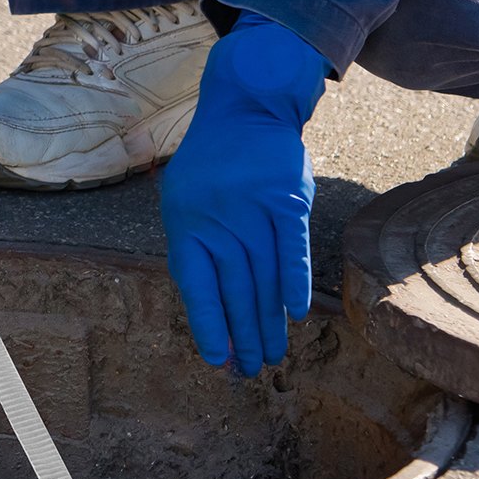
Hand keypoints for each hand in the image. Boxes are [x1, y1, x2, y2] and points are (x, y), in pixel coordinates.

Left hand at [160, 12, 329, 375]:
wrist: (244, 110)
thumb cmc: (212, 164)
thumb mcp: (184, 199)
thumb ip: (195, 247)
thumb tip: (209, 308)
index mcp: (186, 221)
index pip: (195, 283)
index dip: (207, 322)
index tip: (217, 359)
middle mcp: (218, 217)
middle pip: (233, 287)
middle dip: (242, 333)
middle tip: (251, 369)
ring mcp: (253, 208)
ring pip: (262, 276)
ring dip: (267, 319)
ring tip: (273, 354)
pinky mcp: (287, 199)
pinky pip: (291, 248)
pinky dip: (292, 280)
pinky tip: (295, 312)